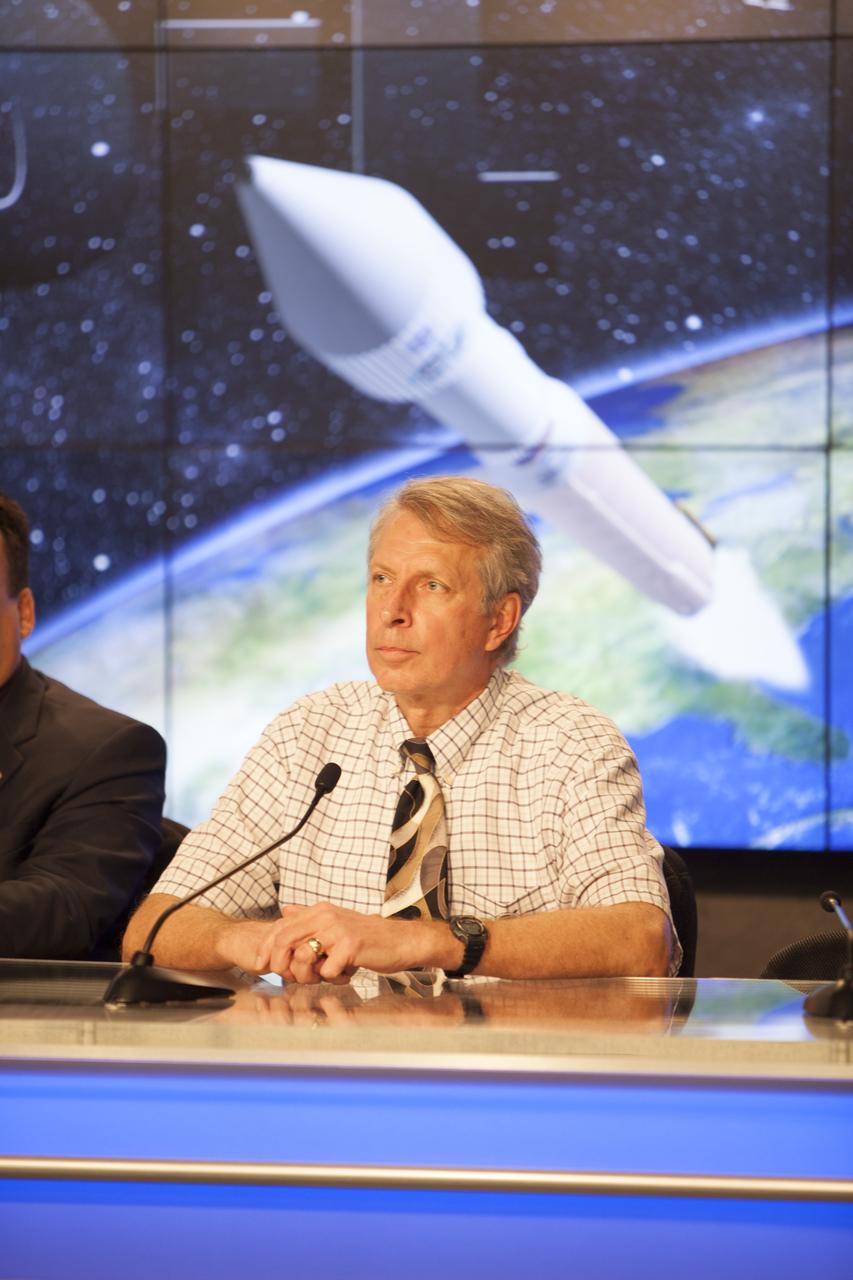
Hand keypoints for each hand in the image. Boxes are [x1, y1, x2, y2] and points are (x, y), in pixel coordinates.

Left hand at [251, 902, 451, 983]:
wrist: (401, 941)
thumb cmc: (368, 937)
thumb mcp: (336, 922)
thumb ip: (309, 918)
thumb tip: (285, 910)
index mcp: (319, 911)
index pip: (280, 926)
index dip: (265, 947)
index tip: (260, 965)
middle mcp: (326, 916)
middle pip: (285, 940)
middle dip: (279, 964)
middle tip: (284, 978)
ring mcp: (338, 930)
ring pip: (302, 957)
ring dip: (306, 975)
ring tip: (321, 977)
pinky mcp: (350, 946)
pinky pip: (326, 970)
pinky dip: (330, 978)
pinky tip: (343, 974)